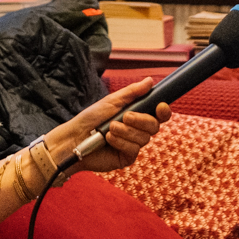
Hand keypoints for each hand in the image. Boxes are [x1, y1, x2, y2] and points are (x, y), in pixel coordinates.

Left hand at [52, 77, 170, 173]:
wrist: (75, 137)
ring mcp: (133, 144)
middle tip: (125, 116)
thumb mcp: (112, 101)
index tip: (160, 106)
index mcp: (136, 115)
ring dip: (126, 131)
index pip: (158, 114)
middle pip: (154, 126)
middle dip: (141, 120)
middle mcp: (137, 130)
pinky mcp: (127, 157)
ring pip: (144, 138)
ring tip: (110, 128)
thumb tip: (150, 81)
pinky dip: (121, 141)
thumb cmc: (91, 118)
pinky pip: (134, 149)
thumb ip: (132, 92)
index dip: (163, 111)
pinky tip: (108, 139)